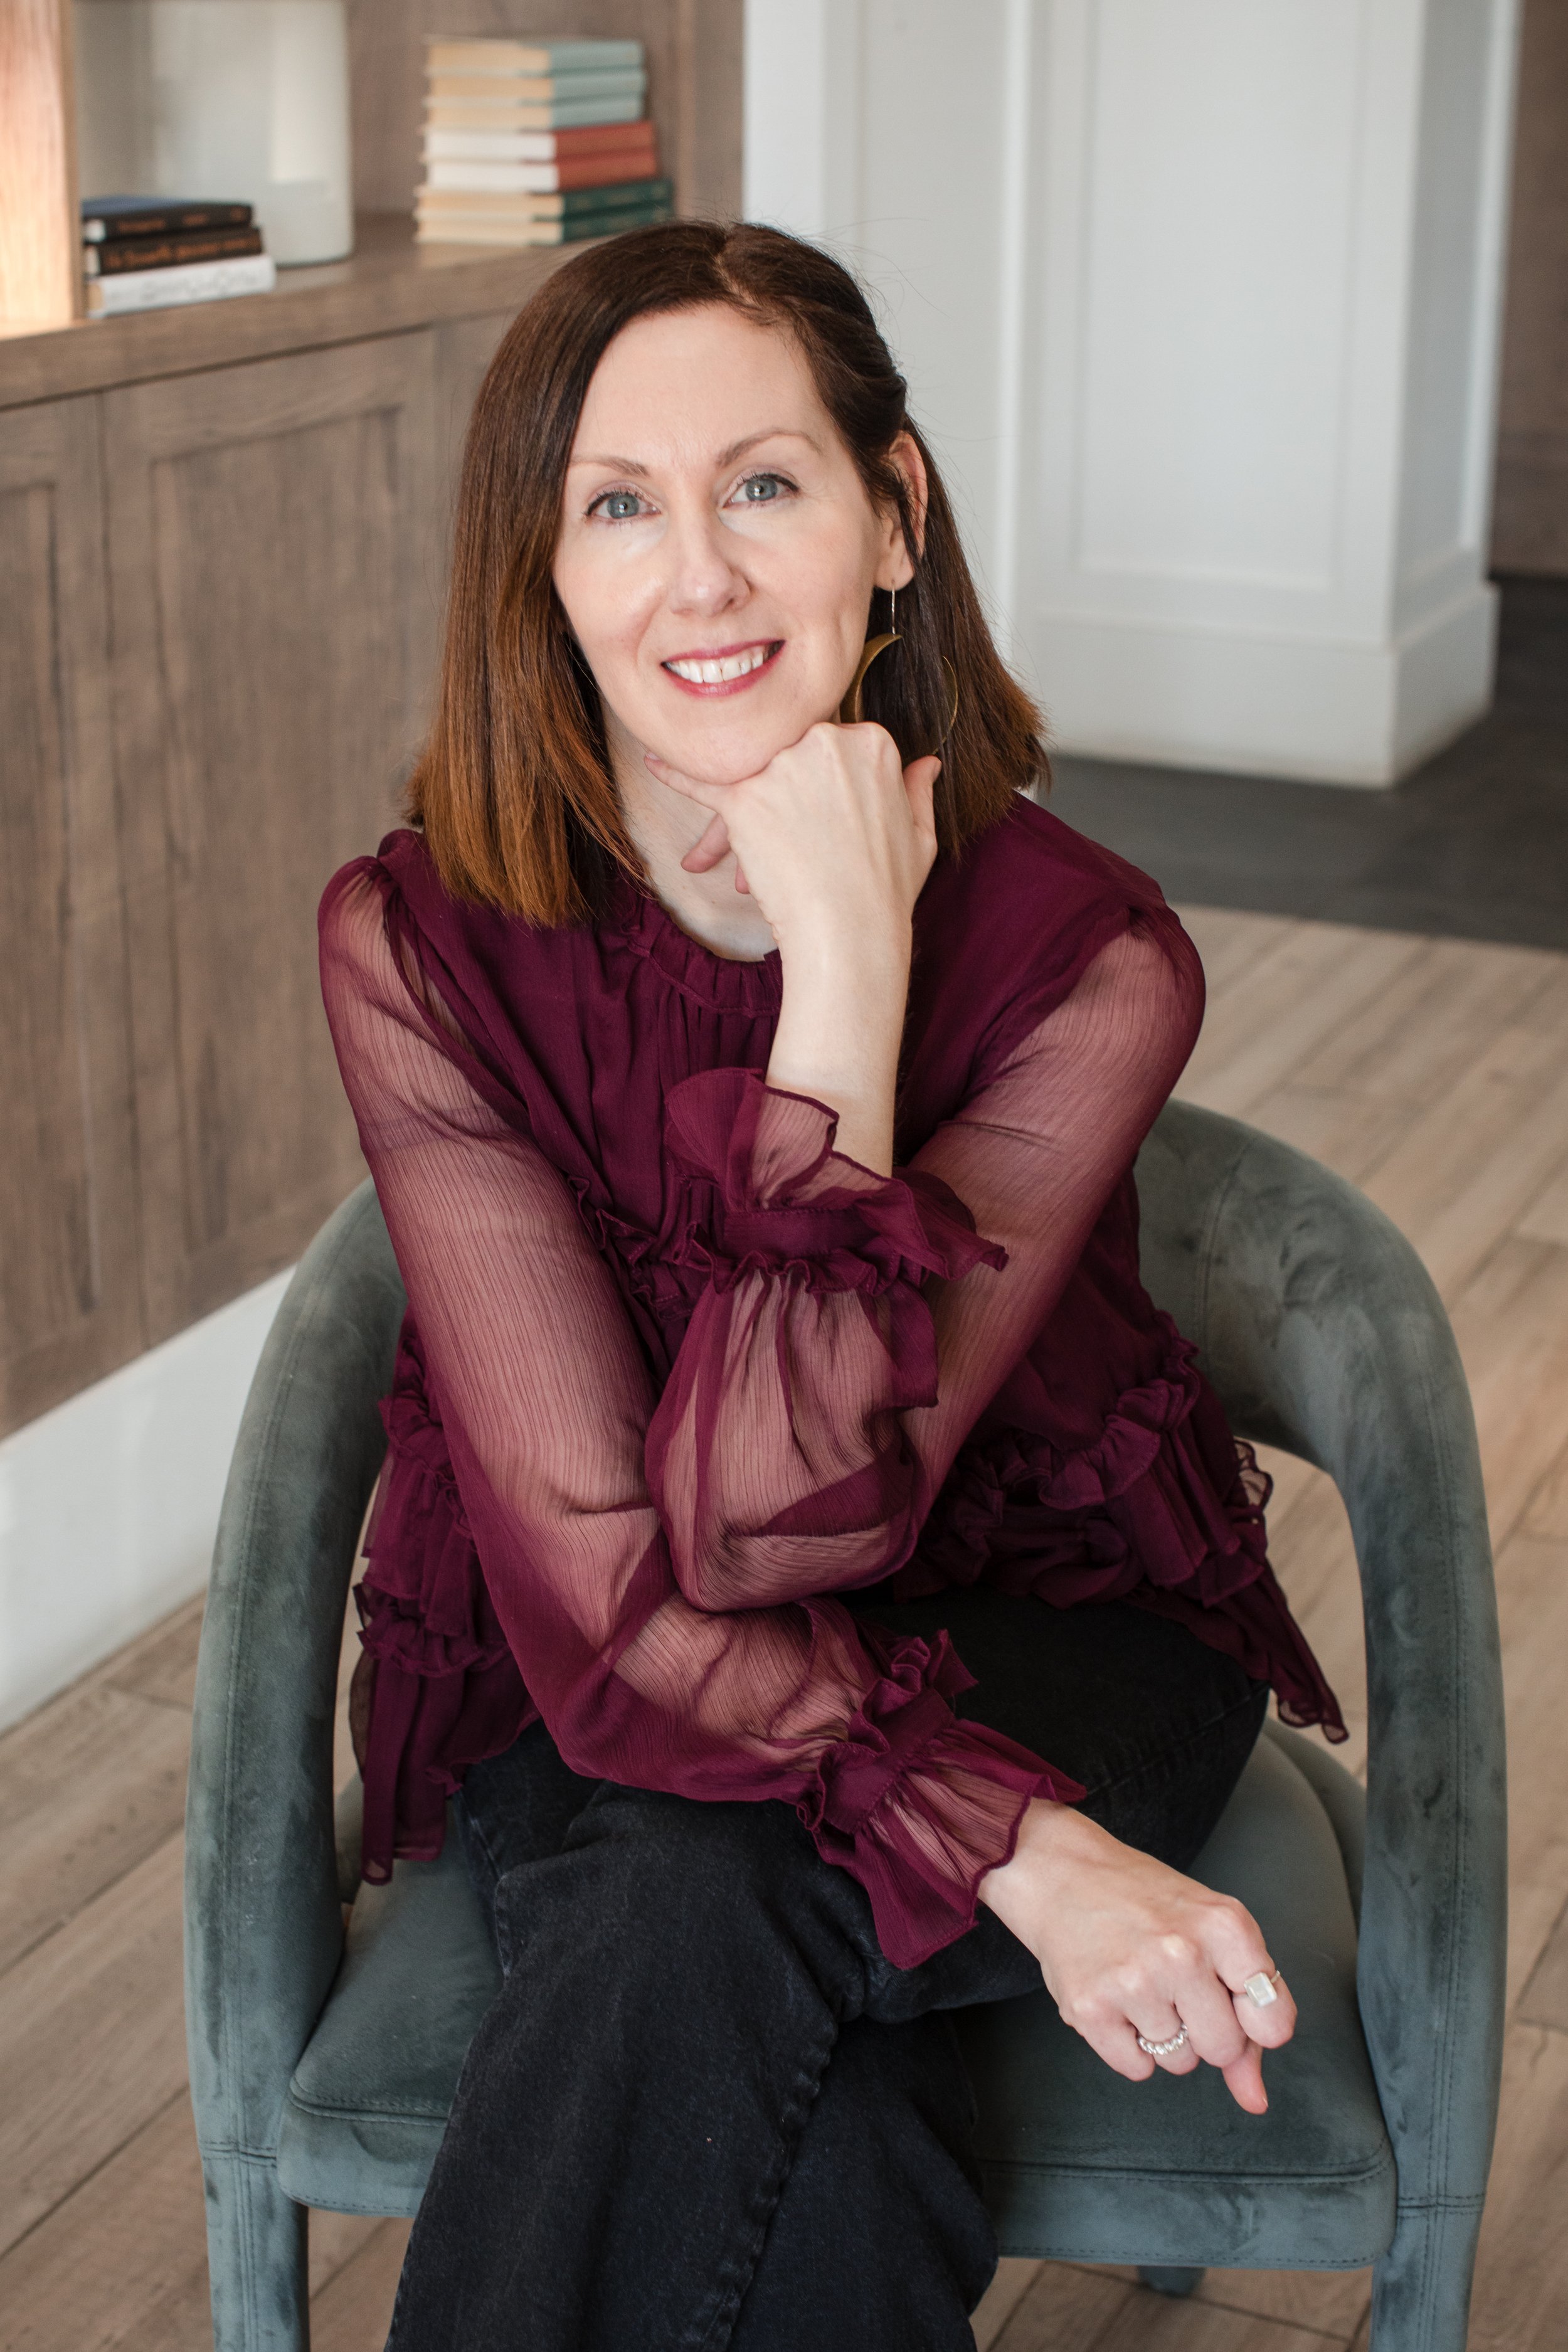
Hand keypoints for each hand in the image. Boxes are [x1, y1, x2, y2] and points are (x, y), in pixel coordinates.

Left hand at [646, 721, 938, 956]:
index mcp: (872, 742)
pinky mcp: (744, 797)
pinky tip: (654, 760)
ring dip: (738, 803)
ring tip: (721, 841)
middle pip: (789, 749)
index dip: (826, 781)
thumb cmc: (887, 891)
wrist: (850, 932)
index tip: (826, 812)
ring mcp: (781, 766)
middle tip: (783, 830)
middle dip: (781, 787)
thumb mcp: (920, 836)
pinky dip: (675, 772)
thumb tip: (927, 763)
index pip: (836, 741)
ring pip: (750, 770)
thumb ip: (917, 791)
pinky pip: (702, 780)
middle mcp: (825, 741)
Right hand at [979, 1800, 1295, 2113]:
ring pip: (1179, 2062)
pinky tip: (1115, 1997)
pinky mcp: (1090, 2008)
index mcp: (1225, 1925)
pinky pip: (1136, 2069)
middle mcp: (1183, 1952)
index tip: (1229, 1997)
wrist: (1063, 1874)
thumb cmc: (1143, 1902)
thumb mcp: (1210, 1932)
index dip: (1253, 2020)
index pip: (1273, 2021)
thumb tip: (1254, 2099)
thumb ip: (1246, 2013)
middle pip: (1223, 2048)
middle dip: (1204, 2029)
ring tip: (1138, 1981)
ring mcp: (1134, 1982)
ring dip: (1161, 2035)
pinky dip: (1127, 2044)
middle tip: (1174, 1983)